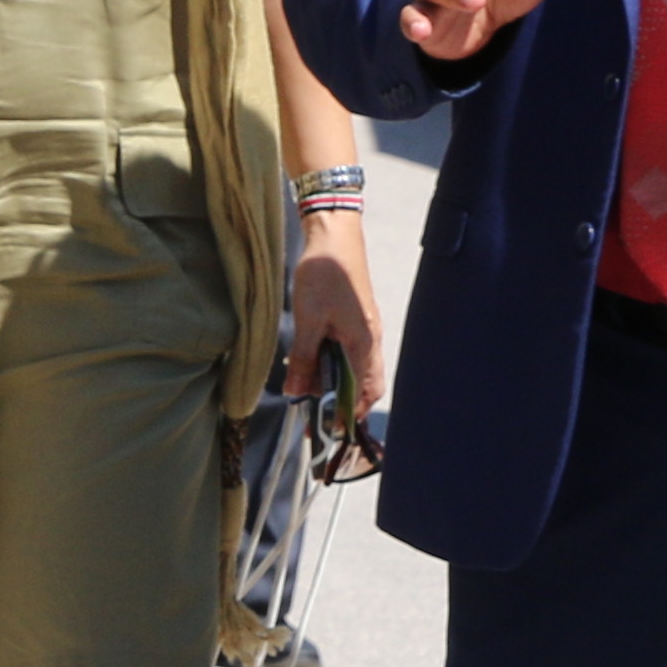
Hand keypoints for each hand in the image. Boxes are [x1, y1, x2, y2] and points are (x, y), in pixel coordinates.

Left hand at [283, 213, 384, 402]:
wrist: (334, 235)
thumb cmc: (325, 274)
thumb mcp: (309, 320)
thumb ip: (305, 359)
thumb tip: (297, 392)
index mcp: (364, 345)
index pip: (363, 393)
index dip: (348, 415)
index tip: (328, 431)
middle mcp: (370, 341)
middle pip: (362, 385)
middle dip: (340, 403)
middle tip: (314, 415)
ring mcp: (364, 330)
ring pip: (353, 368)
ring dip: (333, 381)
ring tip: (306, 387)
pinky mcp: (355, 319)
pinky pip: (347, 351)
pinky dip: (330, 362)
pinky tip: (308, 360)